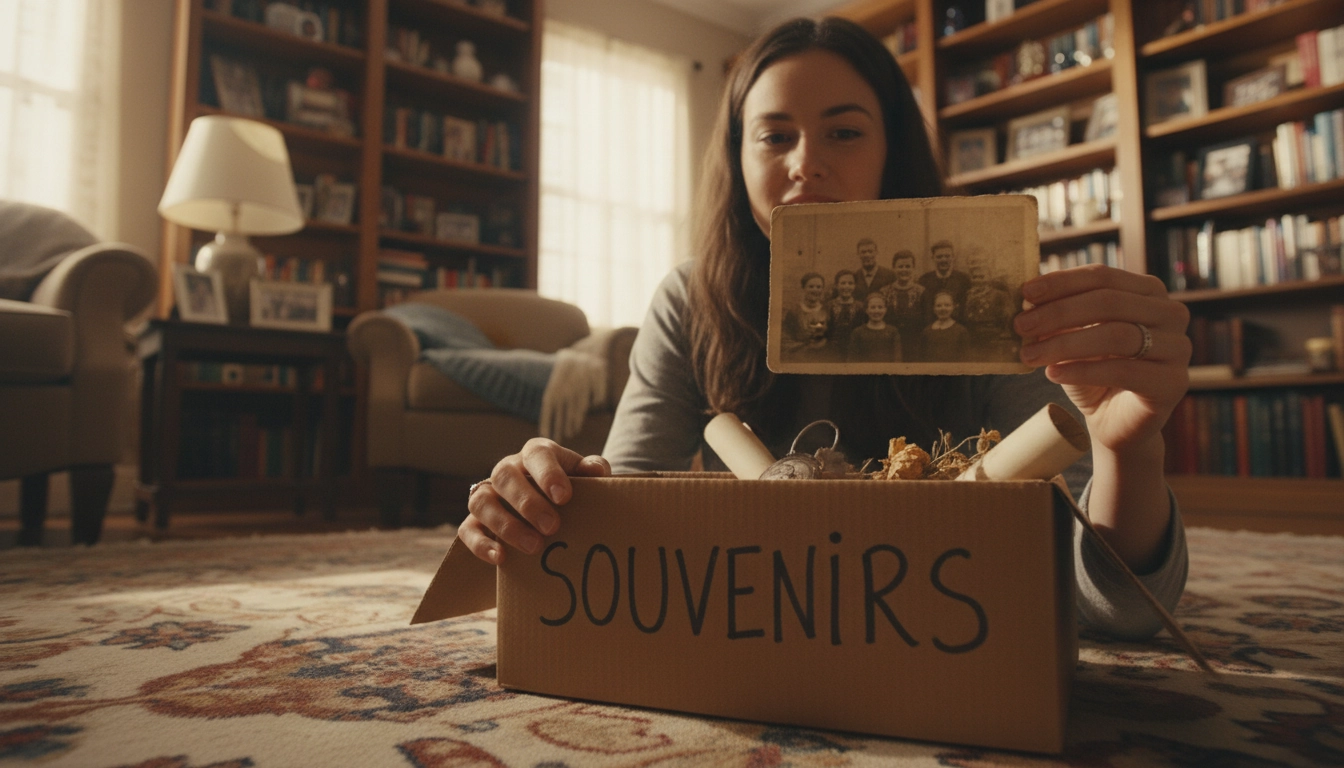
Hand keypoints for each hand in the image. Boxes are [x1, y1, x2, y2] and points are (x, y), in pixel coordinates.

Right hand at [458, 438, 610, 564]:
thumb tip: (596, 470)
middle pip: (504, 475)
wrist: (552, 509)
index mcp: (536, 454)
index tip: (564, 496)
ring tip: (534, 547)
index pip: (536, 454)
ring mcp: (488, 494)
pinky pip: (466, 529)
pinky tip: (500, 558)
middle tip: (553, 527)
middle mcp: (507, 469)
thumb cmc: (570, 490)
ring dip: (505, 525)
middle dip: (527, 503)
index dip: (548, 473)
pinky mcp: (475, 521)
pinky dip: (480, 544)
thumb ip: (593, 470)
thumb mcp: (585, 478)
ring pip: (481, 501)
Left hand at [1014, 265, 1190, 454]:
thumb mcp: (1074, 335)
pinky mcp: (1173, 383)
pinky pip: (1124, 370)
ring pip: (1116, 335)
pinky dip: (1082, 371)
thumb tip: (1027, 295)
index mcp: (1149, 291)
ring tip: (1029, 354)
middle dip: (1059, 312)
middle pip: (1109, 302)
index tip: (1025, 292)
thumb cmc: (1094, 371)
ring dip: (1065, 344)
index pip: (1103, 277)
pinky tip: (1053, 374)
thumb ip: (1060, 312)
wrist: (1114, 423)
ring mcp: (1178, 348)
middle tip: (1021, 325)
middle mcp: (1171, 313)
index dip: (1062, 282)